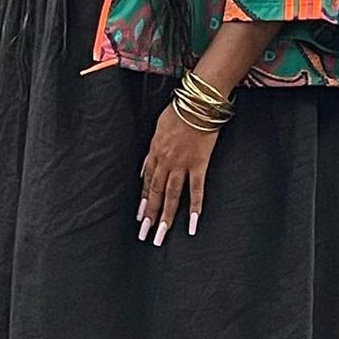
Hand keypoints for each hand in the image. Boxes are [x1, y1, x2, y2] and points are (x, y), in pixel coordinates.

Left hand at [138, 102, 217, 246]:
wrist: (197, 103)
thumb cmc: (179, 112)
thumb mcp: (158, 129)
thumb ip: (152, 150)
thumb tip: (145, 168)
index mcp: (154, 152)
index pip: (146, 182)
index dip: (143, 200)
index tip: (140, 216)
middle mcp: (165, 162)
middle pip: (155, 192)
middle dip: (149, 215)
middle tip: (144, 234)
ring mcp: (181, 164)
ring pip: (171, 195)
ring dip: (166, 216)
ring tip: (161, 234)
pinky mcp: (199, 164)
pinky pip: (196, 189)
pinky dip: (194, 207)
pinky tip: (192, 223)